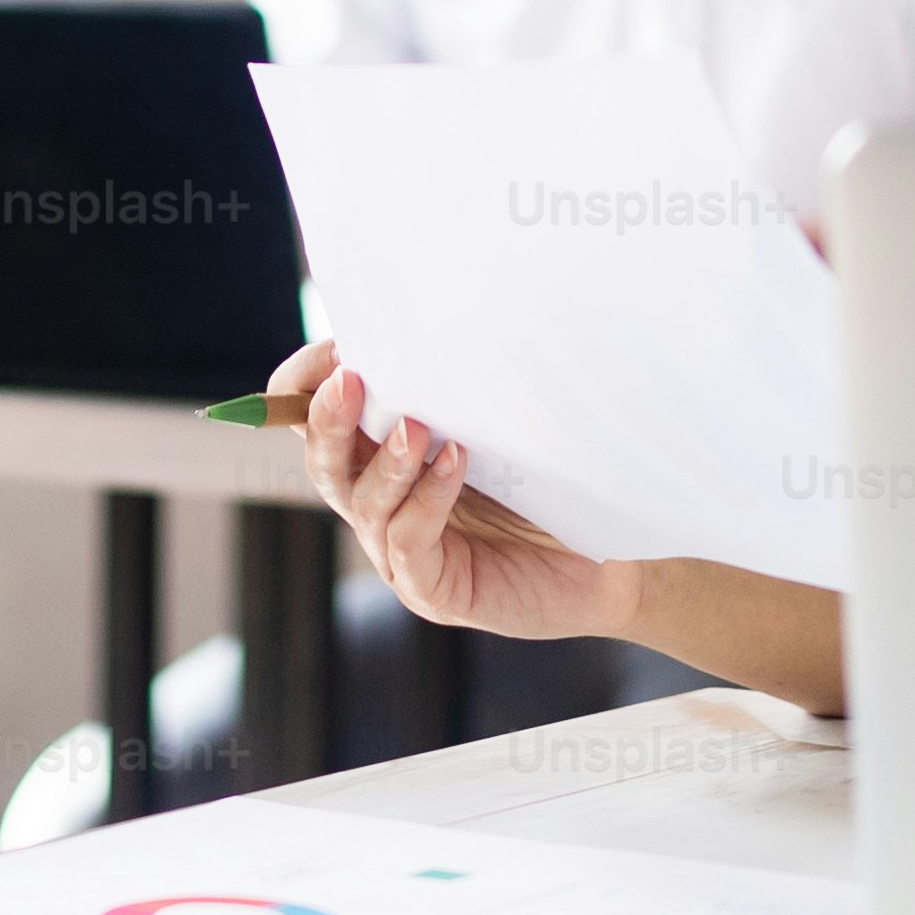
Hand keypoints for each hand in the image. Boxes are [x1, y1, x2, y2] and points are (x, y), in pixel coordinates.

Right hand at [284, 343, 627, 646]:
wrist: (607, 566)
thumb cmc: (549, 488)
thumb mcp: (496, 429)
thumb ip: (457, 395)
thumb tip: (436, 326)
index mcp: (384, 461)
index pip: (317, 425)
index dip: (307, 389)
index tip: (332, 355)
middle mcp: (383, 507)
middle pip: (326, 464)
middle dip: (328, 420)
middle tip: (347, 381)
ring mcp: (401, 554)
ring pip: (362, 504)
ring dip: (386, 460)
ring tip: (416, 426)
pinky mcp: (432, 589)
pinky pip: (409, 541)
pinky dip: (427, 498)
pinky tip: (455, 462)